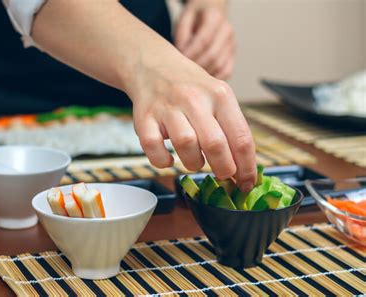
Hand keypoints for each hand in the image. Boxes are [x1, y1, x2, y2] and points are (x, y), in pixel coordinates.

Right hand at [127, 55, 256, 191]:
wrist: (153, 67)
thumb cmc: (191, 89)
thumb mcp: (218, 97)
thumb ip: (231, 128)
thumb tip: (243, 169)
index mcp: (220, 95)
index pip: (241, 138)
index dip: (246, 168)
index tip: (247, 183)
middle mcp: (194, 99)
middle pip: (215, 144)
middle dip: (223, 169)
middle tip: (223, 176)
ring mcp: (167, 108)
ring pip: (186, 145)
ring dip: (193, 163)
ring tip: (195, 160)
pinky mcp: (144, 118)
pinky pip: (154, 148)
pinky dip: (162, 161)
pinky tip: (168, 159)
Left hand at [175, 0, 235, 79]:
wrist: (211, 12)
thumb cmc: (194, 18)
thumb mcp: (184, 18)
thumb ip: (181, 34)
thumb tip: (182, 52)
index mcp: (214, 17)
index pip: (204, 40)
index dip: (191, 53)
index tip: (180, 60)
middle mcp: (226, 30)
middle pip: (213, 55)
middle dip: (196, 65)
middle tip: (184, 71)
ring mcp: (232, 44)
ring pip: (220, 65)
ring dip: (204, 74)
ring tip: (191, 76)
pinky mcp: (233, 55)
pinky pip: (227, 71)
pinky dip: (215, 78)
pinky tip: (203, 79)